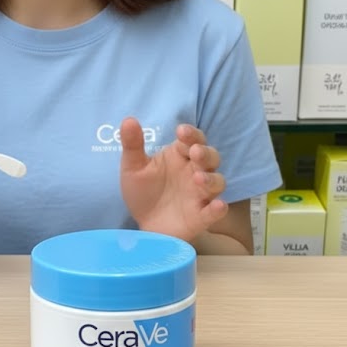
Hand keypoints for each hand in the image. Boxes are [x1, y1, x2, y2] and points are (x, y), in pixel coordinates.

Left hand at [120, 117, 227, 242]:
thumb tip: (128, 120)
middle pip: (210, 157)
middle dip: (205, 153)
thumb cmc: (143, 192)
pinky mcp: (201, 216)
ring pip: (217, 181)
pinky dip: (218, 209)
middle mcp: (194, 172)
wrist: (142, 226)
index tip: (181, 131)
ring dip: (210, 179)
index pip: (193, 139)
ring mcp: (200, 194)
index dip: (191, 134)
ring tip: (197, 178)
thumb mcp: (133, 167)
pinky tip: (218, 206)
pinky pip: (215, 212)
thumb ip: (132, 145)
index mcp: (180, 156)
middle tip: (195, 152)